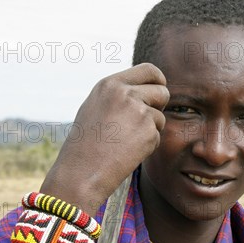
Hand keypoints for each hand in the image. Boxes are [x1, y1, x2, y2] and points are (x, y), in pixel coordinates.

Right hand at [41, 63, 169, 214]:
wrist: (81, 172)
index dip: (158, 81)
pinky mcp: (149, 133)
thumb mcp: (95, 108)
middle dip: (159, 106)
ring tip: (125, 142)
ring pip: (160, 118)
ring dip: (150, 131)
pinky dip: (147, 147)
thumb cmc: (85, 144)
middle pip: (162, 91)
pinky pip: (157, 137)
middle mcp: (126, 93)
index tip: (159, 91)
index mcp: (111, 84)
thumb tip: (143, 91)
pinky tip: (126, 153)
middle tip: (144, 122)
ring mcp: (139, 112)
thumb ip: (119, 96)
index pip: (149, 70)